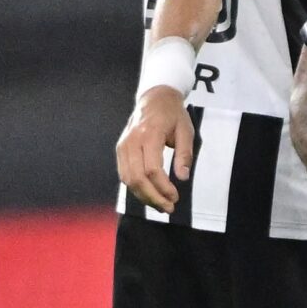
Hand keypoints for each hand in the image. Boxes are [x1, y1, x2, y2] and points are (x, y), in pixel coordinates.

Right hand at [115, 86, 194, 213]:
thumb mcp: (186, 131)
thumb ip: (184, 154)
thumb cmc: (173, 115)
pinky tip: (149, 195)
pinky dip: (135, 188)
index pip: (152, 169)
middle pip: (136, 178)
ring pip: (127, 179)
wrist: (154, 99)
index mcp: (150, 135)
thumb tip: (182, 177)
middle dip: (152, 197)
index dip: (163, 187)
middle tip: (168, 208)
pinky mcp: (120, 150)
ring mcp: (123, 146)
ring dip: (143, 196)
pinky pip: (124, 174)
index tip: (175, 197)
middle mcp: (132, 141)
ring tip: (160, 205)